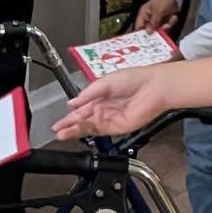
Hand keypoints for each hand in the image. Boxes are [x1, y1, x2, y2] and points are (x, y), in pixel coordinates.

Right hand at [56, 64, 177, 140]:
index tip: (59, 123)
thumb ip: (88, 93)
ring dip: (76, 130)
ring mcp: (112, 119)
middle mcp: (106, 109)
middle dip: (70, 126)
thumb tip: (72, 102)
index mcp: (101, 97)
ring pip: (90, 127)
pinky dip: (89, 129)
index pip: (82, 109)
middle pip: (84, 121)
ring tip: (62, 133)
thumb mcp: (105, 82)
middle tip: (57, 131)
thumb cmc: (133, 79)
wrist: (153, 87)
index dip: (70, 116)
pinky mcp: (119, 127)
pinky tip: (79, 128)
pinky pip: (101, 130)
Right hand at [133, 0, 178, 34]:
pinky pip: (166, 26)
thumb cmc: (163, 1)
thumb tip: (148, 33)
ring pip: (160, 29)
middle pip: (150, 30)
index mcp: (144, 14)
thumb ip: (153, 22)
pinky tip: (173, 16)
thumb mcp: (158, 11)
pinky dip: (171, 22)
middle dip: (158, 30)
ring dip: (167, 25)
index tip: (145, 41)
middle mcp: (149, 18)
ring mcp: (157, 20)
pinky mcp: (164, 20)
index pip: (139, 26)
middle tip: (164, 28)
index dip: (141, 34)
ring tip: (170, 19)